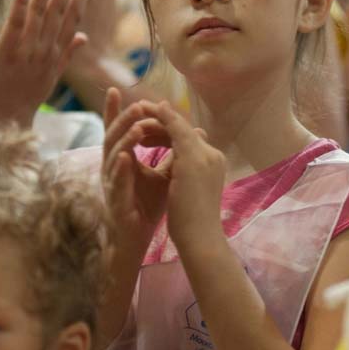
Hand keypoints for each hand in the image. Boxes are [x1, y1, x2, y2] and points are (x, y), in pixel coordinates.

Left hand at [0, 0, 87, 127]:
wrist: (3, 123)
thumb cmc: (23, 100)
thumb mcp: (50, 77)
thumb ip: (67, 54)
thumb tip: (83, 37)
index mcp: (56, 55)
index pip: (71, 19)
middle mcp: (45, 50)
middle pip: (59, 10)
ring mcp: (27, 50)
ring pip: (40, 12)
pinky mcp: (5, 52)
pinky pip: (16, 23)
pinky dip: (21, 3)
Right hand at [102, 88, 173, 247]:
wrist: (142, 236)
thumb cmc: (150, 204)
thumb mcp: (169, 173)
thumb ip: (176, 151)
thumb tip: (195, 129)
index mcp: (123, 158)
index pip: (119, 128)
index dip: (116, 110)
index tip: (117, 88)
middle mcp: (113, 167)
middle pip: (114, 136)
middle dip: (123, 118)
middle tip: (137, 105)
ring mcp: (112, 183)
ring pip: (113, 155)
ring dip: (125, 138)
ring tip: (136, 124)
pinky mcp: (116, 200)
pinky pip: (116, 181)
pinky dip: (120, 168)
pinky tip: (126, 157)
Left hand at [147, 102, 224, 248]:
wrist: (201, 238)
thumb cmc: (193, 221)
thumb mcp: (188, 190)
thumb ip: (184, 174)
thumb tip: (175, 166)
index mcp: (212, 163)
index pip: (189, 139)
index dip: (169, 129)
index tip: (151, 125)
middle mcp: (212, 155)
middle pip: (184, 129)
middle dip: (162, 120)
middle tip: (140, 111)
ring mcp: (204, 155)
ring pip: (180, 127)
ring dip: (158, 116)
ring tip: (136, 111)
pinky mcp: (193, 159)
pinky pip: (175, 132)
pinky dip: (160, 121)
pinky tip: (143, 117)